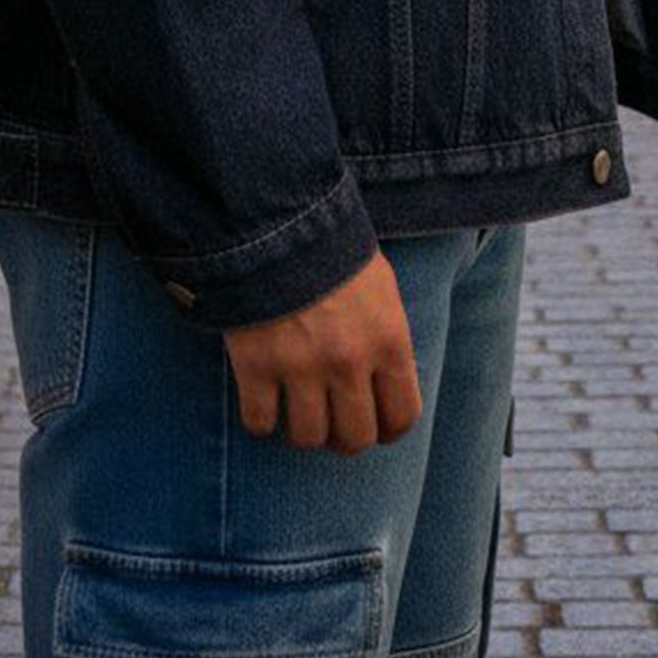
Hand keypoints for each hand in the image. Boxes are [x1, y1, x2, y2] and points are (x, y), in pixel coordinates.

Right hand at [222, 248, 422, 455]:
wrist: (274, 218)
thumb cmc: (332, 247)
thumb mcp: (380, 285)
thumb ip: (387, 336)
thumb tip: (386, 380)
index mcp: (389, 340)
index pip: (402, 417)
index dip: (386, 429)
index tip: (373, 425)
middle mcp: (350, 362)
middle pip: (354, 439)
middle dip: (343, 437)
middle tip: (331, 422)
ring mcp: (301, 367)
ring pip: (308, 438)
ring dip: (302, 430)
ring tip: (295, 409)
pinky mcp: (255, 365)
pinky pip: (259, 422)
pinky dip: (260, 419)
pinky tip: (263, 399)